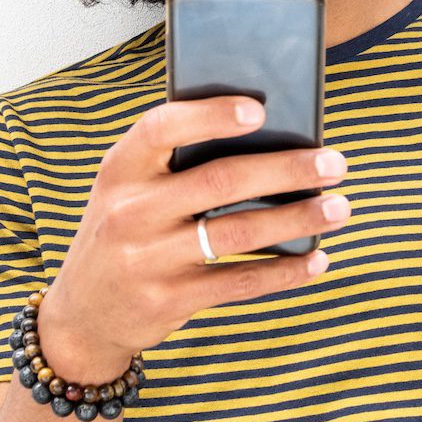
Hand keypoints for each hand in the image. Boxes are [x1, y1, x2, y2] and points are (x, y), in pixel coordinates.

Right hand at [39, 96, 350, 382]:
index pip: (161, 127)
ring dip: (297, 218)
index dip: (211, 115)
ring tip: (339, 208)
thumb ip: (173, 162)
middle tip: (334, 163)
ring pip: (238, 233)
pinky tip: (317, 258)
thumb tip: (266, 134)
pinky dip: (285, 271)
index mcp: (119, 170)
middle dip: (286, 169)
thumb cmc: (122, 231)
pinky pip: (240, 282)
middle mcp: (129, 212)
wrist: (82, 314)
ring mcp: (147, 260)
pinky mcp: (169, 300)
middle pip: (220, 181)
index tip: (261, 108)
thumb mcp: (126, 190)